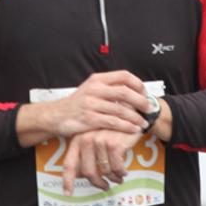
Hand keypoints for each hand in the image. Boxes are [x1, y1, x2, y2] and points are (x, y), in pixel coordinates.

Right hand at [16, 70, 150, 149]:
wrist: (56, 115)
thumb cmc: (76, 104)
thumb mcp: (91, 89)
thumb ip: (108, 88)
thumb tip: (131, 90)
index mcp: (97, 79)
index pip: (124, 76)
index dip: (137, 84)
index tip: (144, 93)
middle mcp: (95, 89)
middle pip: (125, 92)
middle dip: (141, 101)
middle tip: (149, 109)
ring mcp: (91, 104)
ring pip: (121, 109)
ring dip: (136, 117)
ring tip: (144, 123)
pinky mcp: (89, 118)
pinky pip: (113, 122)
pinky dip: (126, 126)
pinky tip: (133, 129)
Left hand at [61, 129, 142, 194]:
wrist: (130, 115)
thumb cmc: (112, 129)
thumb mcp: (94, 138)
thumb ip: (85, 155)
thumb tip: (81, 175)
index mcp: (78, 139)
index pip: (69, 164)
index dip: (68, 180)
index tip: (68, 193)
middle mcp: (86, 140)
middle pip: (88, 172)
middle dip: (98, 183)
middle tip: (104, 186)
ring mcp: (99, 141)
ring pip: (104, 171)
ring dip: (113, 177)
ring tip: (118, 176)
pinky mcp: (113, 144)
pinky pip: (116, 168)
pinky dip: (121, 172)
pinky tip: (124, 171)